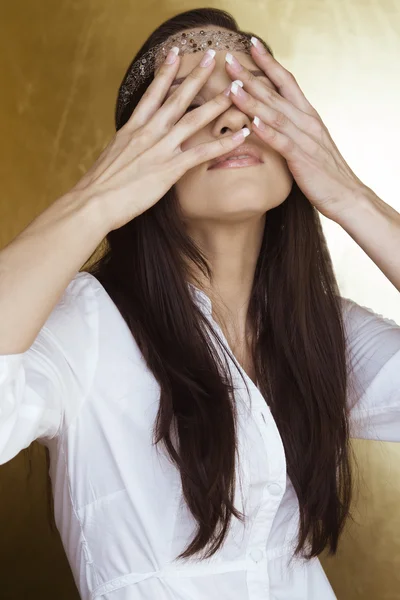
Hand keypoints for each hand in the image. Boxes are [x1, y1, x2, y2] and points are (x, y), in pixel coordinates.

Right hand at [70, 49, 249, 231]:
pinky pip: (201, 153)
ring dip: (215, 103)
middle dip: (196, 77)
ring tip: (234, 89)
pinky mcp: (169, 169)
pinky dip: (222, 144)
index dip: (164, 72)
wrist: (93, 201)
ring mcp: (159, 149)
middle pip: (176, 98)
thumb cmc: (99, 186)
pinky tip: (240, 136)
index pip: (152, 94)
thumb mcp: (112, 157)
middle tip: (212, 57)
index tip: (174, 53)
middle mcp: (147, 133)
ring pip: (193, 120)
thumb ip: (127, 148)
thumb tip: (130, 147)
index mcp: (132, 129)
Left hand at [224, 41, 367, 220]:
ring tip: (232, 87)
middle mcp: (306, 121)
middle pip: (275, 93)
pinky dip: (267, 130)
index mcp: (307, 114)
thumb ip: (291, 127)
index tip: (251, 44)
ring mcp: (305, 138)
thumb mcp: (307, 141)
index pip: (286, 81)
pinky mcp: (302, 158)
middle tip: (229, 60)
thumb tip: (269, 117)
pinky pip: (282, 141)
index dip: (269, 62)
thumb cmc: (323, 170)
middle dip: (251, 76)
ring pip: (275, 114)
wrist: (345, 194)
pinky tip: (252, 121)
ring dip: (252, 100)